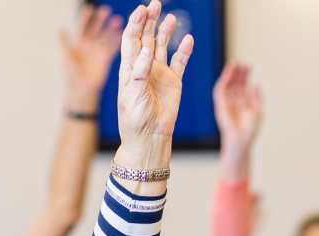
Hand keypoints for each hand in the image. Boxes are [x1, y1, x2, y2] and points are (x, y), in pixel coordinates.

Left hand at [60, 4, 122, 108]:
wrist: (81, 89)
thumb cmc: (71, 75)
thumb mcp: (66, 56)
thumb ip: (64, 42)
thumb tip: (60, 28)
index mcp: (78, 44)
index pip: (83, 27)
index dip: (86, 18)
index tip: (90, 8)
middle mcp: (89, 46)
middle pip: (96, 29)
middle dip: (101, 20)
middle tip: (107, 10)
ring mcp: (98, 52)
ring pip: (106, 37)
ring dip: (111, 29)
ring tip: (119, 20)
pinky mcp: (106, 59)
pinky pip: (112, 48)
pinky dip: (117, 41)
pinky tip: (123, 34)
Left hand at [116, 0, 193, 162]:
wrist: (149, 138)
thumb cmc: (134, 120)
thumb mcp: (132, 96)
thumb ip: (140, 72)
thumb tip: (148, 50)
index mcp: (129, 69)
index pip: (131, 41)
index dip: (135, 25)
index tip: (141, 11)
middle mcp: (144, 67)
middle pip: (146, 38)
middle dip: (149, 21)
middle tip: (155, 4)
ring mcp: (159, 74)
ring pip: (163, 46)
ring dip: (165, 31)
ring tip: (170, 17)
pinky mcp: (174, 82)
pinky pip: (180, 62)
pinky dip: (185, 51)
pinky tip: (189, 39)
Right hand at [213, 62, 262, 165]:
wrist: (241, 140)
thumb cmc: (251, 130)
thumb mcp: (258, 111)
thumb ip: (257, 97)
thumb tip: (256, 84)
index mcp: (242, 103)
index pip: (242, 86)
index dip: (245, 76)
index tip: (249, 66)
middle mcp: (233, 101)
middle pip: (235, 83)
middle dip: (239, 73)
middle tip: (243, 63)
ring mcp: (226, 102)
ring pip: (227, 84)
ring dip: (230, 74)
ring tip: (236, 64)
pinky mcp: (220, 104)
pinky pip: (220, 89)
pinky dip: (223, 80)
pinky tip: (229, 72)